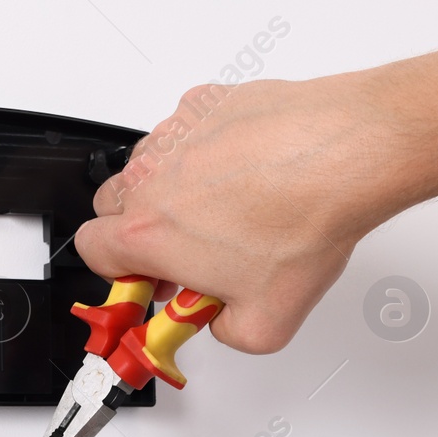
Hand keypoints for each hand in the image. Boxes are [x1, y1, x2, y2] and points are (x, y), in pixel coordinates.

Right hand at [76, 74, 402, 355]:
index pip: (91, 253)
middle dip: (140, 234)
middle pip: (111, 208)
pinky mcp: (206, 103)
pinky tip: (246, 174)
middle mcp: (150, 177)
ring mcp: (175, 134)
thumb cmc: (303, 222)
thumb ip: (223, 332)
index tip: (152, 284)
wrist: (346, 155)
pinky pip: (186, 133)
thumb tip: (221, 319)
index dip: (119, 275)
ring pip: (147, 167)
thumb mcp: (264, 326)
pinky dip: (204, 154)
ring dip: (170, 192)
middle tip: (187, 254)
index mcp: (146, 233)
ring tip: (226, 213)